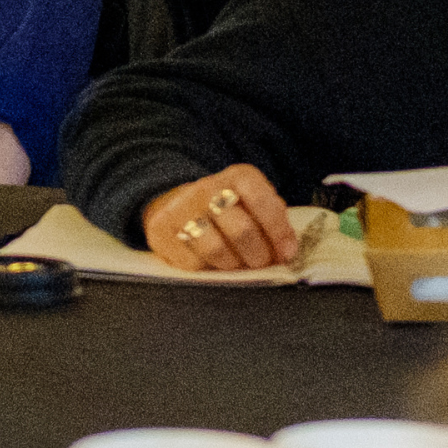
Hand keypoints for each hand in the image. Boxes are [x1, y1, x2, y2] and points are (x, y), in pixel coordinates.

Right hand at [141, 167, 292, 271]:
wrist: (176, 204)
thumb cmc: (226, 211)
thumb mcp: (253, 204)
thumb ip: (273, 222)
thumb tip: (287, 251)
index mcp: (238, 177)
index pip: (262, 199)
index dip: (278, 230)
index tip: (287, 253)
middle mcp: (207, 187)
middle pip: (241, 230)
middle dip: (258, 255)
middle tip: (261, 264)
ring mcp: (181, 207)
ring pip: (216, 249)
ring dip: (233, 265)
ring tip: (236, 265)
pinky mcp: (160, 230)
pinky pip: (191, 263)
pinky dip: (206, 270)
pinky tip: (210, 263)